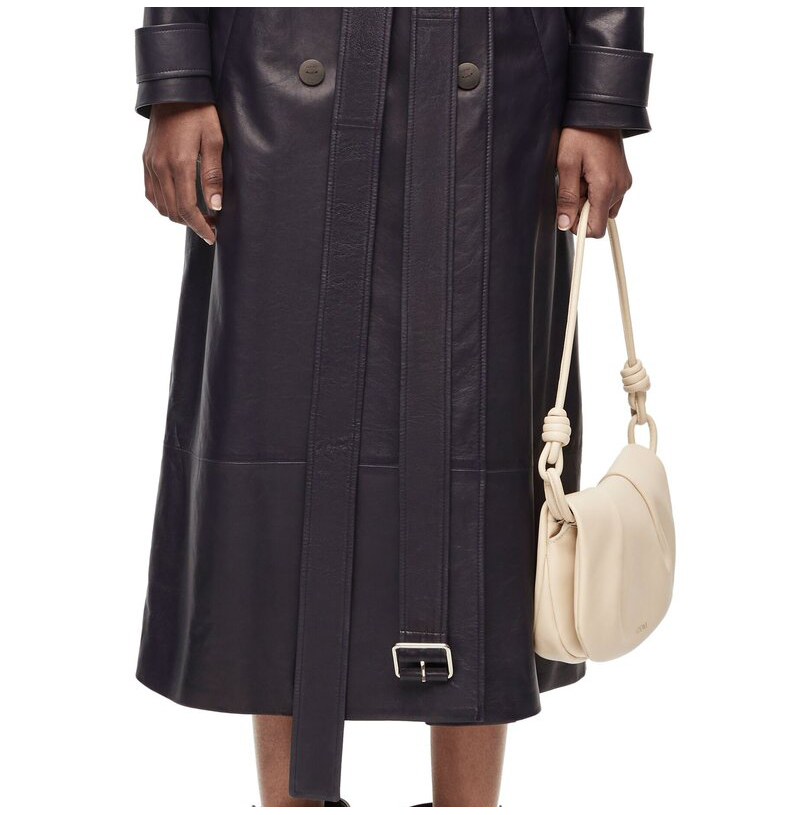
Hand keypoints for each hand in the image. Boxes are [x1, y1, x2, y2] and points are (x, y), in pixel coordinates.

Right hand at [142, 103, 223, 244]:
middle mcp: (160, 166)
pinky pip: (151, 192)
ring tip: (198, 215)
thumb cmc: (200, 112)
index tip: (212, 236)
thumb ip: (214, 175)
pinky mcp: (146, 160)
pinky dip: (164, 204)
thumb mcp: (215, 140)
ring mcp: (150, 164)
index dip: (200, 227)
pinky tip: (179, 202)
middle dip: (192, 224)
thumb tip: (215, 207)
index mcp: (179, 163)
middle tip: (210, 225)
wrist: (174, 90)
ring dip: (178, 216)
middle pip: (173, 211)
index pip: (187, 208)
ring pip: (160, 205)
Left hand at [556, 128, 631, 237]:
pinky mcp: (623, 178)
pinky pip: (608, 197)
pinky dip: (596, 192)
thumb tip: (564, 224)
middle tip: (573, 184)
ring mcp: (624, 183)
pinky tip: (588, 174)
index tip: (566, 210)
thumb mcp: (566, 164)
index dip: (577, 226)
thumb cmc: (581, 133)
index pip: (595, 229)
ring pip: (602, 209)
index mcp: (606, 187)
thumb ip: (566, 197)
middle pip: (597, 219)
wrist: (600, 111)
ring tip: (580, 177)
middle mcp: (619, 188)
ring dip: (588, 200)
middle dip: (581, 208)